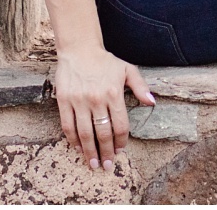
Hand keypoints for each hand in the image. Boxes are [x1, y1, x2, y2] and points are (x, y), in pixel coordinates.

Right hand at [54, 46, 154, 170]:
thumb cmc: (105, 61)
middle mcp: (97, 99)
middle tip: (107, 166)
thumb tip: (152, 102)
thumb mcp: (127, 69)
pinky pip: (68, 125)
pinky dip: (73, 140)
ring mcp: (79, 101)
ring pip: (84, 133)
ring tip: (93, 164)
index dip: (121, 141)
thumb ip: (140, 86)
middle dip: (106, 152)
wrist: (79, 49)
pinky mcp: (64, 101)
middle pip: (102, 133)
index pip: (120, 124)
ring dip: (89, 151)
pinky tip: (78, 148)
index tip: (120, 151)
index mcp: (114, 93)